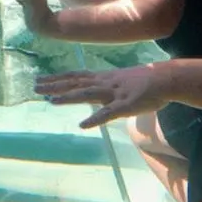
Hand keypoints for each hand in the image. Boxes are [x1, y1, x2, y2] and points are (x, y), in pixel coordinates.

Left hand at [34, 64, 169, 128]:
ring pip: (86, 94)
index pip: (75, 76)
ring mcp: (114, 93)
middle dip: (55, 85)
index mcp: (103, 78)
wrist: (166, 79)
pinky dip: (95, 119)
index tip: (40, 79)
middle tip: (35, 87)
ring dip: (68, 98)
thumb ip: (105, 86)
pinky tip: (83, 125)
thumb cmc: (145, 82)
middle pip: (75, 83)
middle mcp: (104, 83)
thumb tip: (94, 89)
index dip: (57, 78)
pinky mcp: (125, 106)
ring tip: (51, 101)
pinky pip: (108, 113)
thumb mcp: (119, 81)